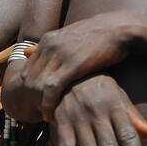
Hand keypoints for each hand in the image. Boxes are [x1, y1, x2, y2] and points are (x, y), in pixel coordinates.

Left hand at [10, 15, 140, 122]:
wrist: (120, 29)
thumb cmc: (98, 37)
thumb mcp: (70, 38)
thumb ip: (49, 48)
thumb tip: (26, 51)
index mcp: (47, 39)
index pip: (27, 68)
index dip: (29, 88)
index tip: (36, 102)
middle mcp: (49, 45)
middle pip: (28, 78)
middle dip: (30, 98)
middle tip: (38, 113)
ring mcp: (59, 54)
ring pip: (37, 85)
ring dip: (38, 104)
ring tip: (45, 116)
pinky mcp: (72, 65)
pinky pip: (51, 89)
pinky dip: (48, 105)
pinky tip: (52, 116)